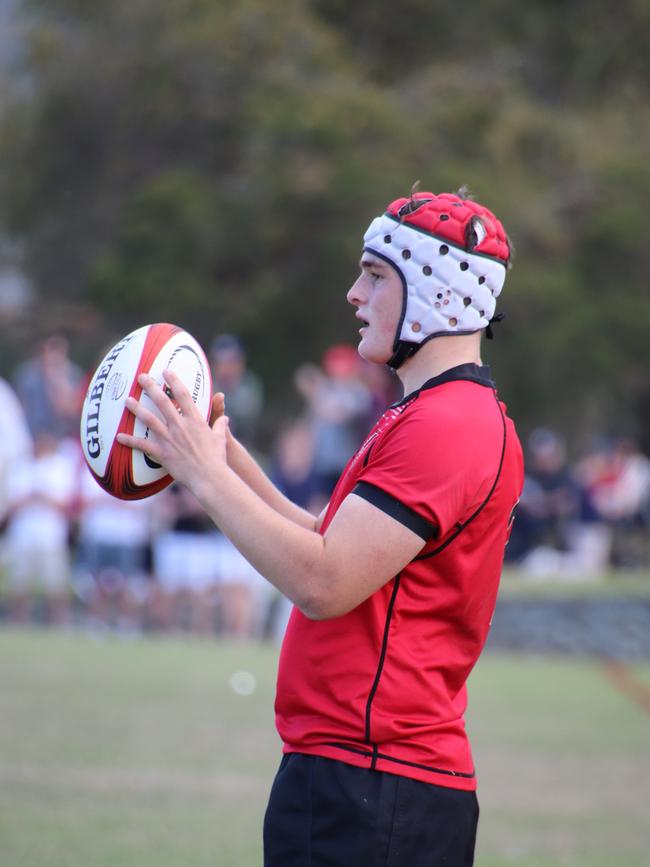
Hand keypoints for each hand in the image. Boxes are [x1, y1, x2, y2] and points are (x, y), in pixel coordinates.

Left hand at [117, 369, 229, 493]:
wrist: (209, 477)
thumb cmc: (217, 458)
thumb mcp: (220, 438)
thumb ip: (220, 425)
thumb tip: (225, 418)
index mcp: (195, 420)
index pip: (183, 395)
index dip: (174, 381)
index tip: (166, 370)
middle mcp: (180, 426)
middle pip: (162, 402)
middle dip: (150, 387)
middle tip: (141, 377)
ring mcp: (170, 439)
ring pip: (149, 419)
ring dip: (136, 409)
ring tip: (127, 400)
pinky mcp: (162, 453)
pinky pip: (142, 445)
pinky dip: (130, 441)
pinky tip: (118, 437)